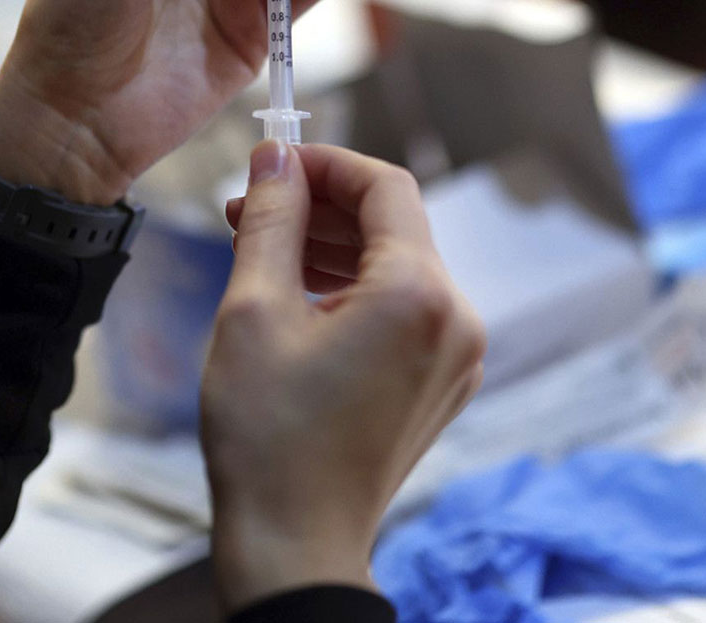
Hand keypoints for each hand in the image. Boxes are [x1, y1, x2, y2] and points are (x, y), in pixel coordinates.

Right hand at [202, 142, 485, 610]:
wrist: (295, 545)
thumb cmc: (269, 438)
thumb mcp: (253, 311)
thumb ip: (269, 220)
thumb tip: (274, 159)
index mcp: (419, 295)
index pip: (385, 186)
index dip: (325, 163)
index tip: (271, 162)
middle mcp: (456, 320)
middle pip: (395, 225)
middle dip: (321, 207)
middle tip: (249, 206)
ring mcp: (457, 357)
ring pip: (398, 267)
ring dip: (333, 247)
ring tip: (260, 247)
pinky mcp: (441, 383)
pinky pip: (404, 309)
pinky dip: (354, 289)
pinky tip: (296, 294)